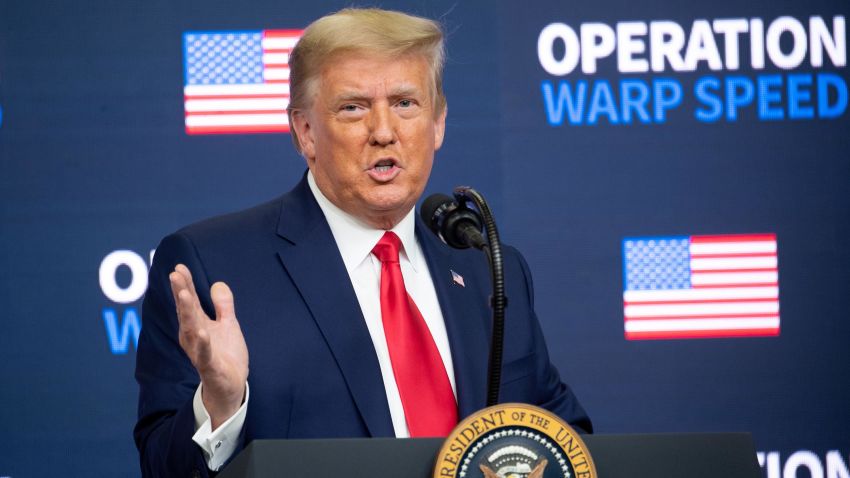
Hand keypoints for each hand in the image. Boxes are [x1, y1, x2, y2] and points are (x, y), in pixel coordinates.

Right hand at [170, 264, 248, 429]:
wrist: (231, 386)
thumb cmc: (225, 355)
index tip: (179, 267)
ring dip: (187, 312)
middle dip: (181, 292)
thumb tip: (218, 283)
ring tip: (184, 294)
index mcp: (198, 325)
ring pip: (192, 329)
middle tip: (175, 274)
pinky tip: (203, 331)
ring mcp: (200, 351)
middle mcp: (194, 337)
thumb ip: (223, 306)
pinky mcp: (210, 366)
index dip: (185, 284)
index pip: (190, 301)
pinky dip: (203, 343)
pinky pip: (205, 354)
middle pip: (187, 311)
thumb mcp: (228, 325)